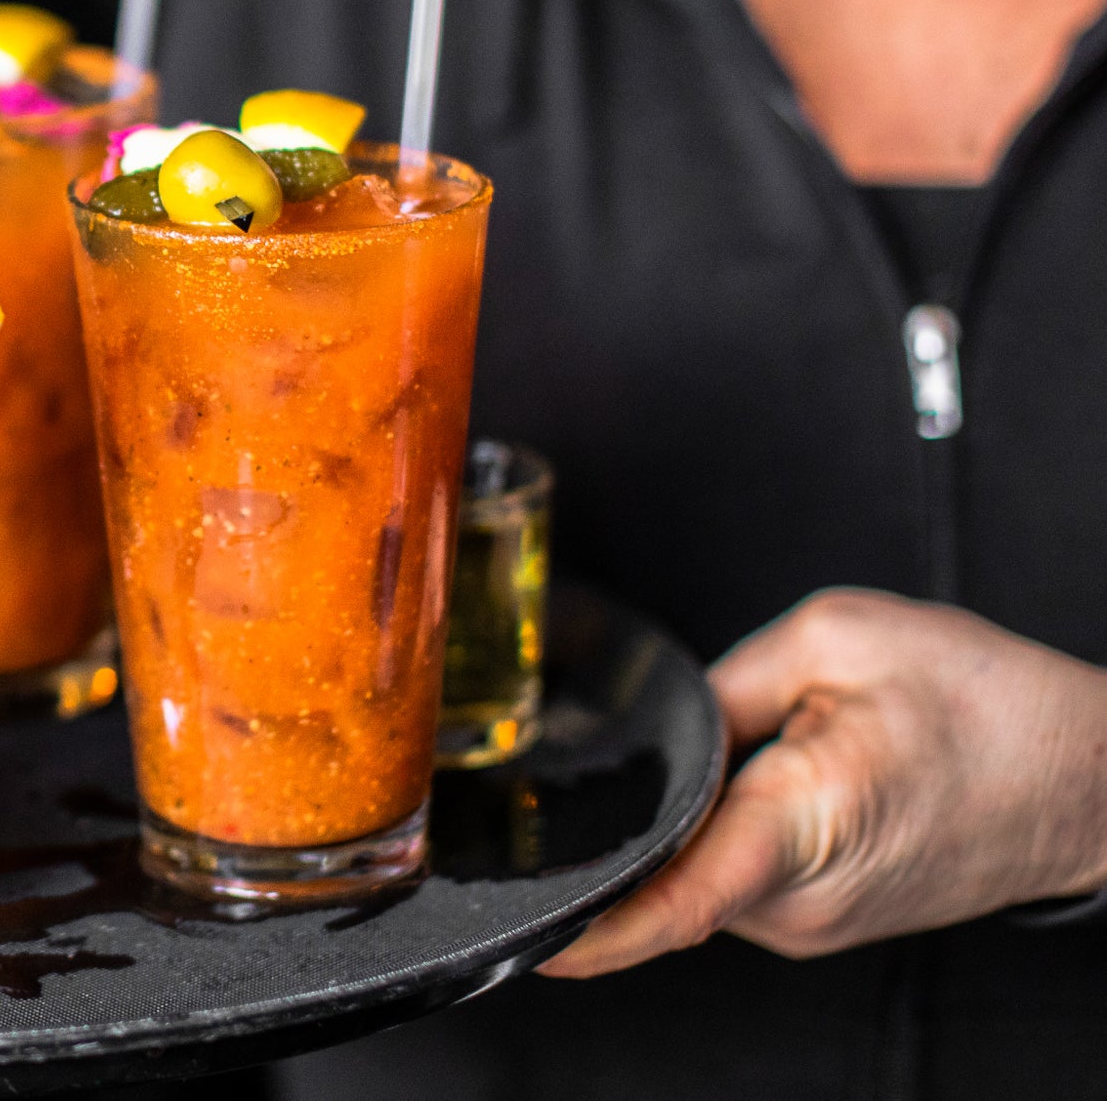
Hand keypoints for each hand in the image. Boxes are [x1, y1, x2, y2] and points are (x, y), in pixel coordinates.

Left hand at [540, 589, 1106, 976]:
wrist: (1093, 784)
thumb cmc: (994, 710)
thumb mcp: (843, 639)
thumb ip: (725, 682)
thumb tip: (657, 727)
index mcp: (800, 825)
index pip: (675, 902)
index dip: (592, 925)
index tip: (527, 937)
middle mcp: (797, 901)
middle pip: (661, 869)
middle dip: (635, 816)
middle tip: (683, 751)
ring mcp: (806, 924)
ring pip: (693, 870)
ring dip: (690, 819)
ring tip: (764, 754)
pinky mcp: (812, 923)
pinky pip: (727, 876)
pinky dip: (720, 834)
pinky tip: (760, 785)